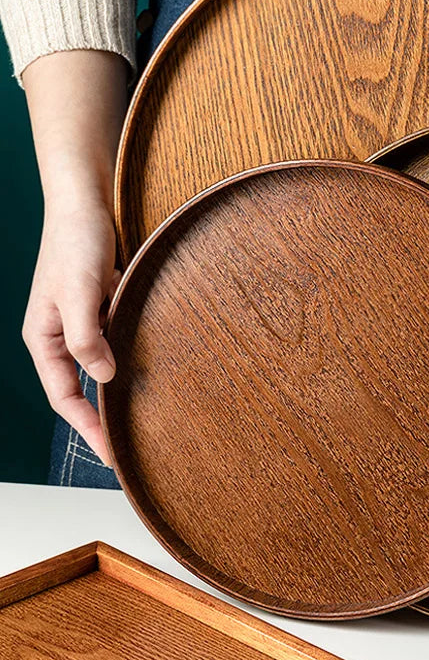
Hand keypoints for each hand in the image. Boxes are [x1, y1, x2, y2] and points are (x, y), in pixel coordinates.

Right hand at [23, 200, 119, 463]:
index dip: (87, 427)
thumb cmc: (76, 244)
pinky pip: (115, 343)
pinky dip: (130, 358)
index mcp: (45, 338)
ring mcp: (83, 323)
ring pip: (100, 366)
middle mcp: (62, 335)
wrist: (86, 206)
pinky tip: (152, 369)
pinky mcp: (103, 310)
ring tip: (144, 417)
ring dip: (118, 390)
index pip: (65, 396)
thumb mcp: (80, 292)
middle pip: (81, 388)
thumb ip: (87, 336)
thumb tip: (104, 376)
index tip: (110, 454)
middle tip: (129, 447)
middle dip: (101, 418)